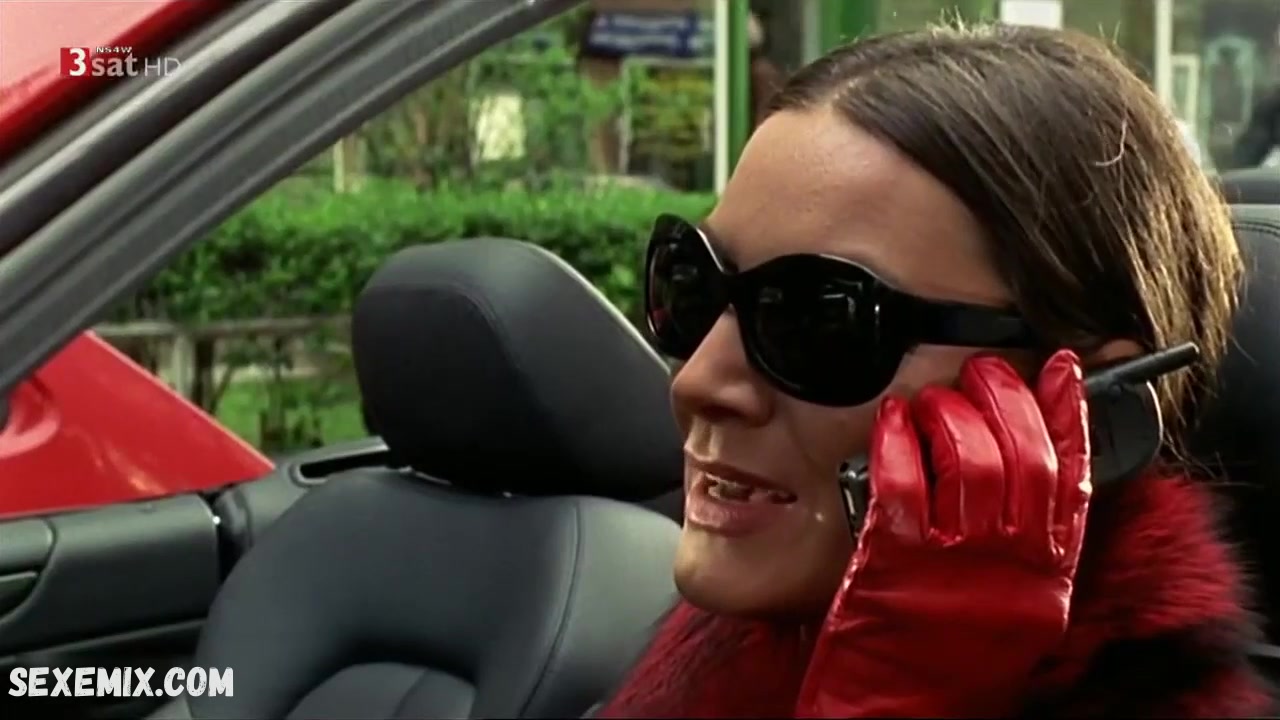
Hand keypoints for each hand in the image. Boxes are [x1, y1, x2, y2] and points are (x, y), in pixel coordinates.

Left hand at [795, 351, 1091, 717]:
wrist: (900, 716)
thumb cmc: (948, 663)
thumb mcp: (1010, 605)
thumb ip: (1022, 542)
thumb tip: (1016, 462)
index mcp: (1047, 576)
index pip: (1074, 477)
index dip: (1070, 415)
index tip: (1064, 371)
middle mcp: (1012, 566)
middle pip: (1026, 455)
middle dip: (1008, 397)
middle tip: (987, 372)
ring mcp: (956, 562)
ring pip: (970, 459)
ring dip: (951, 412)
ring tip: (935, 401)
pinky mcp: (897, 562)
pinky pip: (904, 481)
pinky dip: (899, 439)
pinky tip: (894, 421)